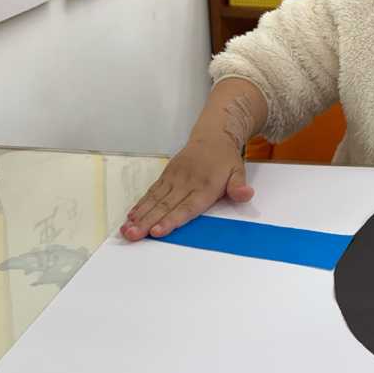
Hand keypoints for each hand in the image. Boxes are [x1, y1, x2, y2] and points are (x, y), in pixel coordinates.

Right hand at [120, 136, 254, 240]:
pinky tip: (130, 217)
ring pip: (154, 200)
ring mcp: (174, 179)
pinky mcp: (166, 175)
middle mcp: (186, 183)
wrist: (212, 137)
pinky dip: (140, 204)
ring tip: (127, 230)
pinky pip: (151, 192)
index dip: (172, 220)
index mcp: (205, 187)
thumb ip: (238, 186)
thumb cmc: (225, 160)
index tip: (157, 231)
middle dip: (148, 222)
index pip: (187, 207)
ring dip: (139, 216)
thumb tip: (246, 195)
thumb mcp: (238, 171)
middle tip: (134, 236)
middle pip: (165, 206)